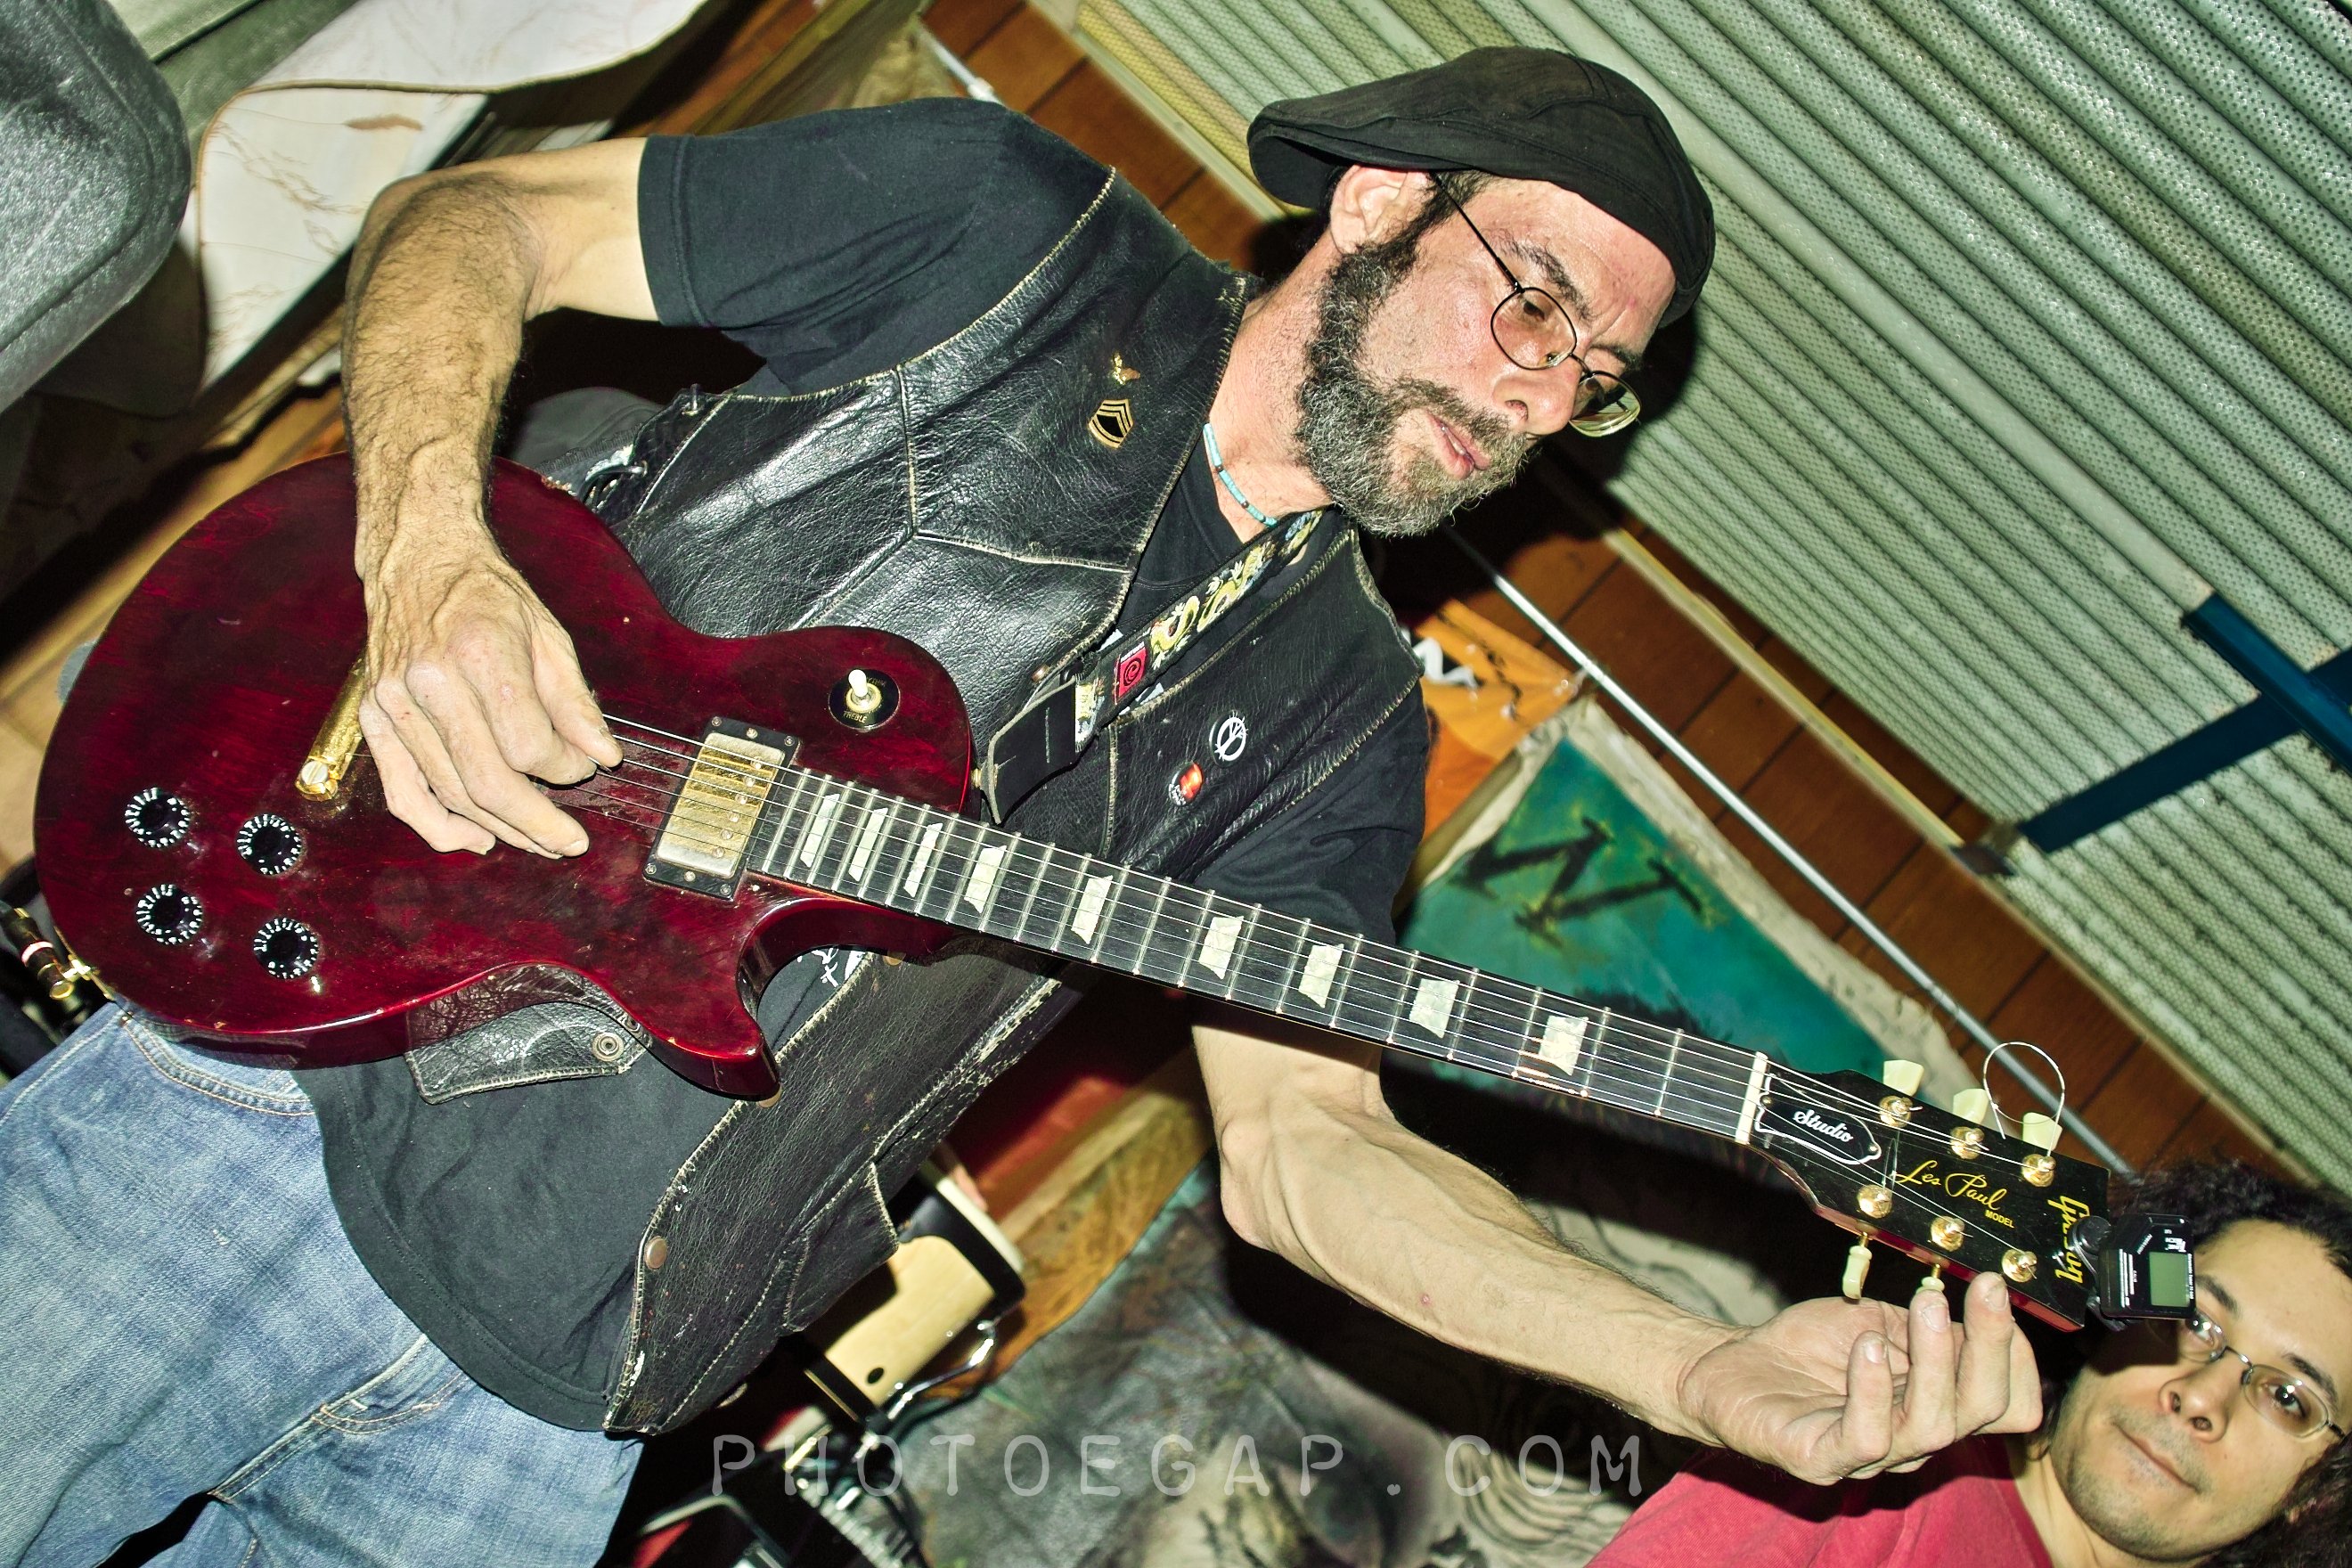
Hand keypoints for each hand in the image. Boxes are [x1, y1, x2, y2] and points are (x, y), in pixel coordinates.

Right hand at [359, 536, 622, 855]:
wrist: (419, 558)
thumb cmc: (487, 594)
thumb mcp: (546, 633)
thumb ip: (574, 700)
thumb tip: (603, 757)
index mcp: (480, 652)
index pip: (528, 744)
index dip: (564, 768)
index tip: (584, 767)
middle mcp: (430, 681)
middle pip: (486, 781)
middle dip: (536, 822)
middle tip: (570, 842)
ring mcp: (394, 703)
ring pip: (449, 793)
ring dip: (499, 828)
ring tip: (538, 842)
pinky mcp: (373, 718)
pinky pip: (402, 791)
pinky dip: (438, 826)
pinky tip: (476, 839)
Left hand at [1674, 1271, 2041, 1484]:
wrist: (1731, 1367)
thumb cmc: (1808, 1349)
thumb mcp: (1880, 1322)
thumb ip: (1930, 1323)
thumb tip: (1983, 1302)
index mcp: (1937, 1406)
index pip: (2008, 1403)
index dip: (2014, 1353)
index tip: (1996, 1290)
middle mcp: (1914, 1439)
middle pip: (1983, 1412)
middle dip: (1991, 1347)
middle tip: (1982, 1289)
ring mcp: (1870, 1456)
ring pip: (1933, 1426)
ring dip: (1938, 1360)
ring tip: (1925, 1306)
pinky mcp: (1821, 1459)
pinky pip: (1864, 1437)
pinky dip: (1873, 1389)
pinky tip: (1867, 1347)